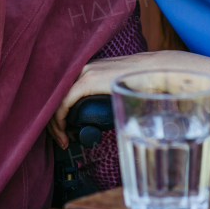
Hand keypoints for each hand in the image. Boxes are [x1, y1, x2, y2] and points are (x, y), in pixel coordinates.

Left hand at [47, 52, 202, 148]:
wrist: (157, 71)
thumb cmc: (143, 83)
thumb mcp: (116, 90)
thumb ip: (104, 98)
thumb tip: (100, 118)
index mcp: (87, 69)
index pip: (60, 92)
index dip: (57, 113)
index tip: (64, 132)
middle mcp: (81, 68)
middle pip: (53, 95)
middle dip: (52, 121)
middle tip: (60, 140)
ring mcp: (84, 72)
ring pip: (54, 100)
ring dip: (54, 124)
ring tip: (62, 141)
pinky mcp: (88, 80)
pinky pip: (62, 103)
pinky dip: (59, 121)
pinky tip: (64, 134)